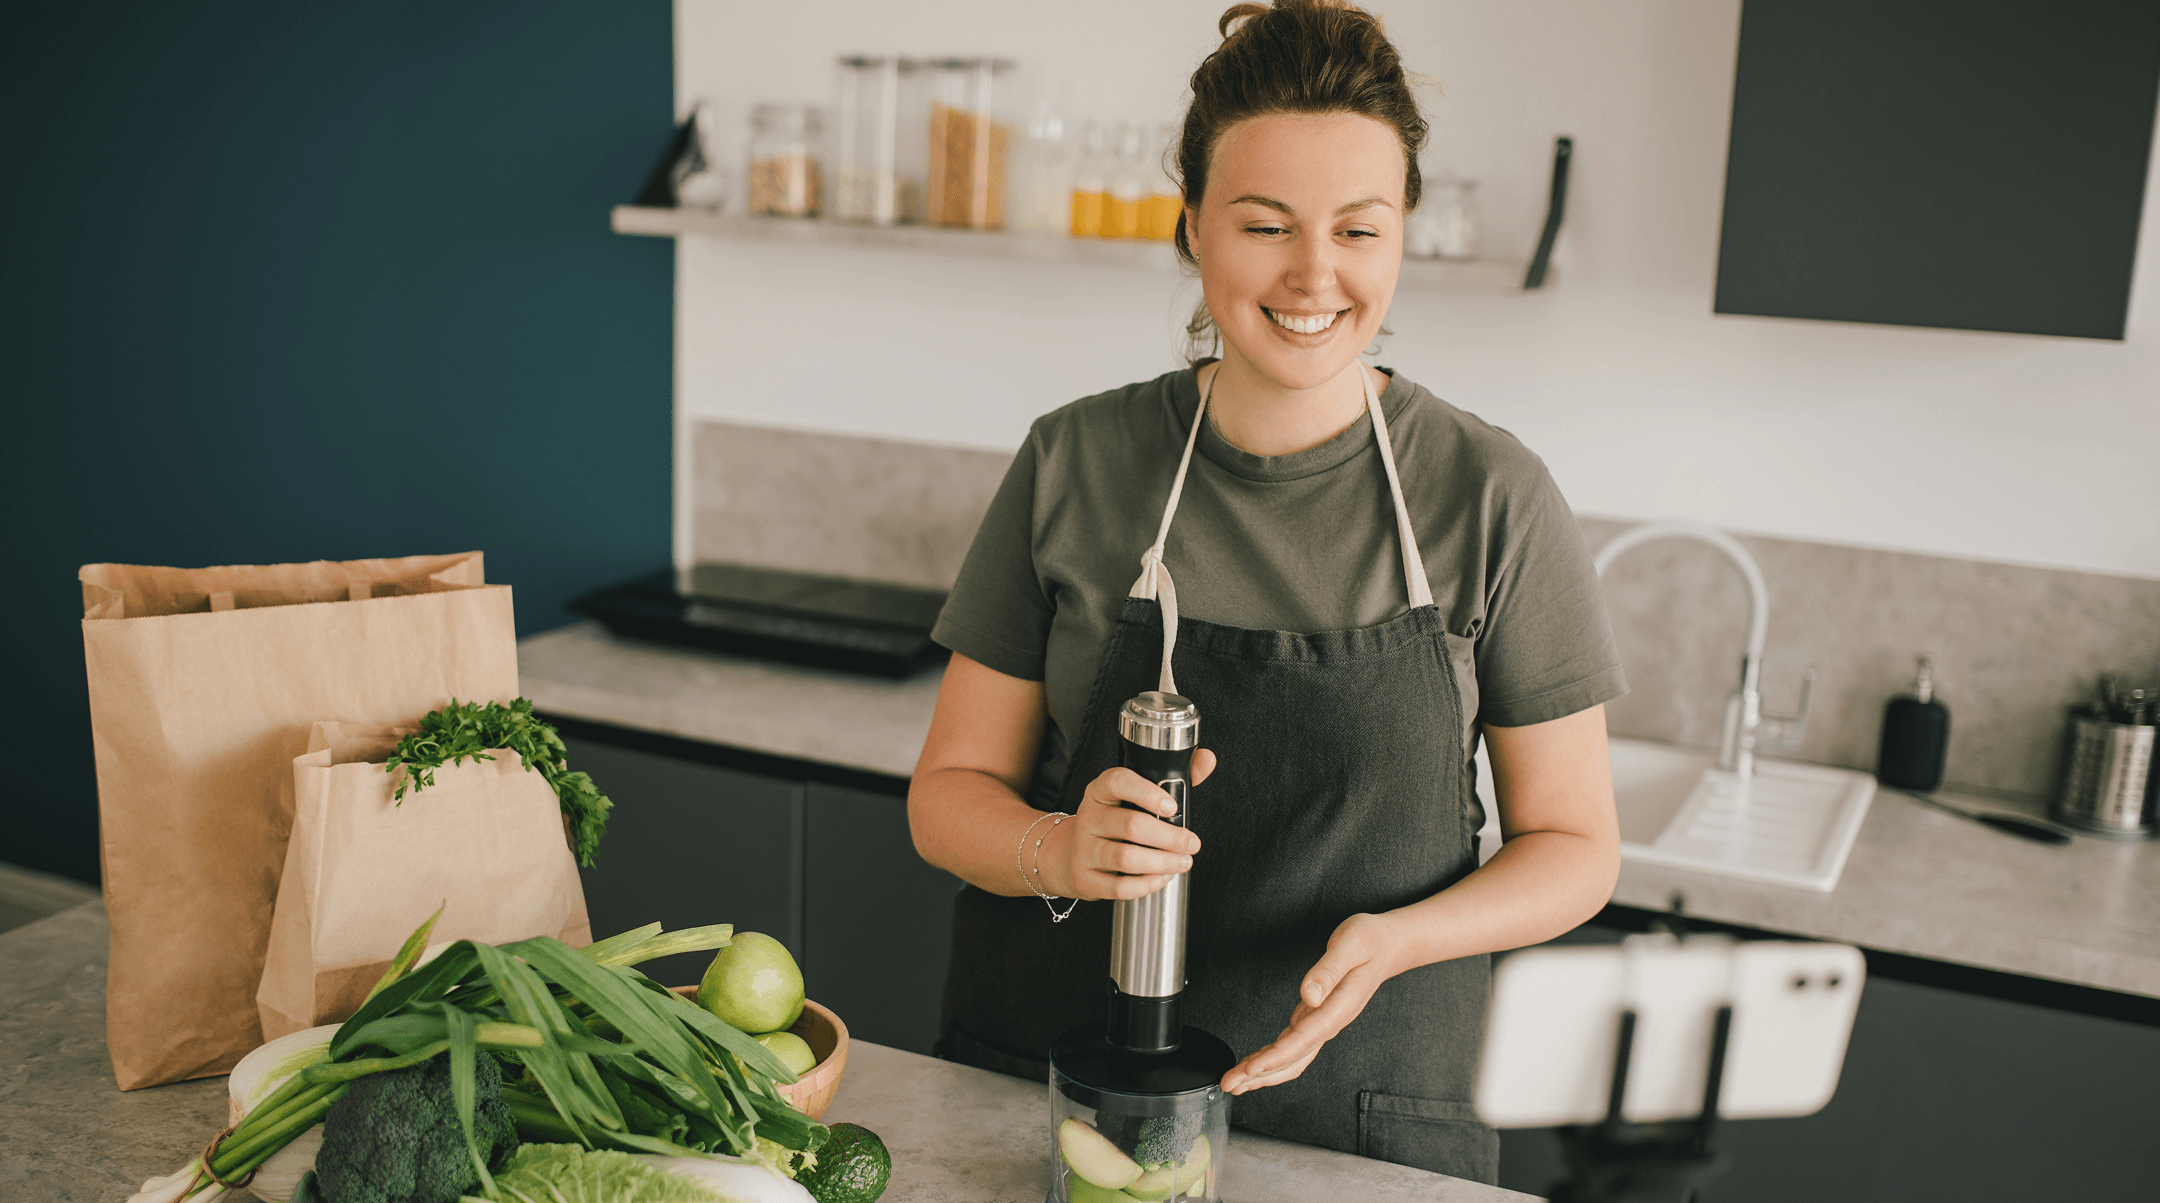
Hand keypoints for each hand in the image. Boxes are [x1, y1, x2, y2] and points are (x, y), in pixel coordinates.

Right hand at [1035, 750, 1215, 900]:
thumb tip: (1207, 759)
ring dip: (1161, 862)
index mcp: (1100, 791)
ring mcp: (1084, 849)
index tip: (1172, 805)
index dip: (1146, 793)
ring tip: (1182, 862)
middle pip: (1130, 825)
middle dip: (1169, 837)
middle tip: (1191, 843)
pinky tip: (1162, 877)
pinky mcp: (1085, 878)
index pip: (1118, 782)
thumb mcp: (1134, 796)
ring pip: (1125, 858)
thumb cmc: (1112, 822)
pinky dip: (1146, 885)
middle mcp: (1089, 817)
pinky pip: (1119, 886)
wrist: (1069, 854)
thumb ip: (1173, 778)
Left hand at [1222, 911, 1401, 1094]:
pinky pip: (1292, 1045)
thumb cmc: (1371, 942)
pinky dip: (1271, 1057)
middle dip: (1260, 1075)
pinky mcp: (1316, 1016)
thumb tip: (1309, 995)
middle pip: (1293, 1059)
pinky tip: (1255, 1063)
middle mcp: (1330, 1021)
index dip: (1275, 1057)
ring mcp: (1323, 1022)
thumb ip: (1328, 971)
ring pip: (1291, 1057)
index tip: (1250, 1068)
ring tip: (1236, 1081)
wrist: (1389, 945)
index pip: (1302, 1040)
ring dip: (1263, 1072)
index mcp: (1337, 1008)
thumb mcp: (1351, 946)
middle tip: (1230, 1084)